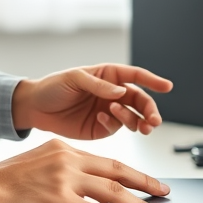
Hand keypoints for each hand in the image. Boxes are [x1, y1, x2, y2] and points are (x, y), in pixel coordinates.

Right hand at [0, 139, 169, 202]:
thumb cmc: (4, 184)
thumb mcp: (40, 165)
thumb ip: (64, 172)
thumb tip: (84, 191)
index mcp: (65, 149)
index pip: (107, 161)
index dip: (131, 172)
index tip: (146, 180)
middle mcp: (69, 159)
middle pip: (118, 171)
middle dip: (145, 183)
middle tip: (163, 192)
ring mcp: (66, 178)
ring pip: (115, 192)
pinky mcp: (61, 199)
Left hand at [11, 64, 172, 138]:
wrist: (35, 109)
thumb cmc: (53, 87)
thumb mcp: (73, 78)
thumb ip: (98, 85)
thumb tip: (121, 91)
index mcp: (109, 75)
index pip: (136, 76)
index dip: (153, 80)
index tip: (167, 87)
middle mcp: (113, 93)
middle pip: (140, 100)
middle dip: (150, 110)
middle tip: (153, 121)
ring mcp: (109, 110)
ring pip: (134, 116)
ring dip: (138, 120)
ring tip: (135, 124)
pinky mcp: (102, 127)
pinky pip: (117, 127)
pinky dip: (115, 123)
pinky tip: (102, 118)